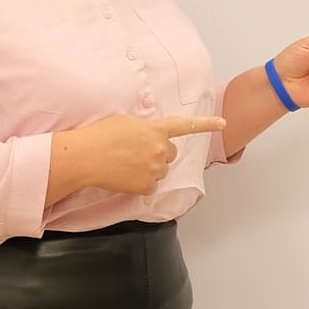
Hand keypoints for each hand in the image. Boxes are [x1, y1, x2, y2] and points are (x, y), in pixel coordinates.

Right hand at [52, 113, 225, 199]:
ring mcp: (155, 169)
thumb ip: (146, 127)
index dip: (206, 124)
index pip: (187, 125)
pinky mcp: (147, 186)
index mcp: (156, 129)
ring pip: (161, 170)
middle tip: (136, 152)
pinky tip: (124, 176)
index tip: (224, 123)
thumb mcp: (127, 121)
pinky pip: (151, 186)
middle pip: (171, 153)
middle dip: (159, 153)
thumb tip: (152, 137)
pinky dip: (140, 183)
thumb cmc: (101, 135)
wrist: (85, 157)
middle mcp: (160, 148)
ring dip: (149, 168)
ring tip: (126, 163)